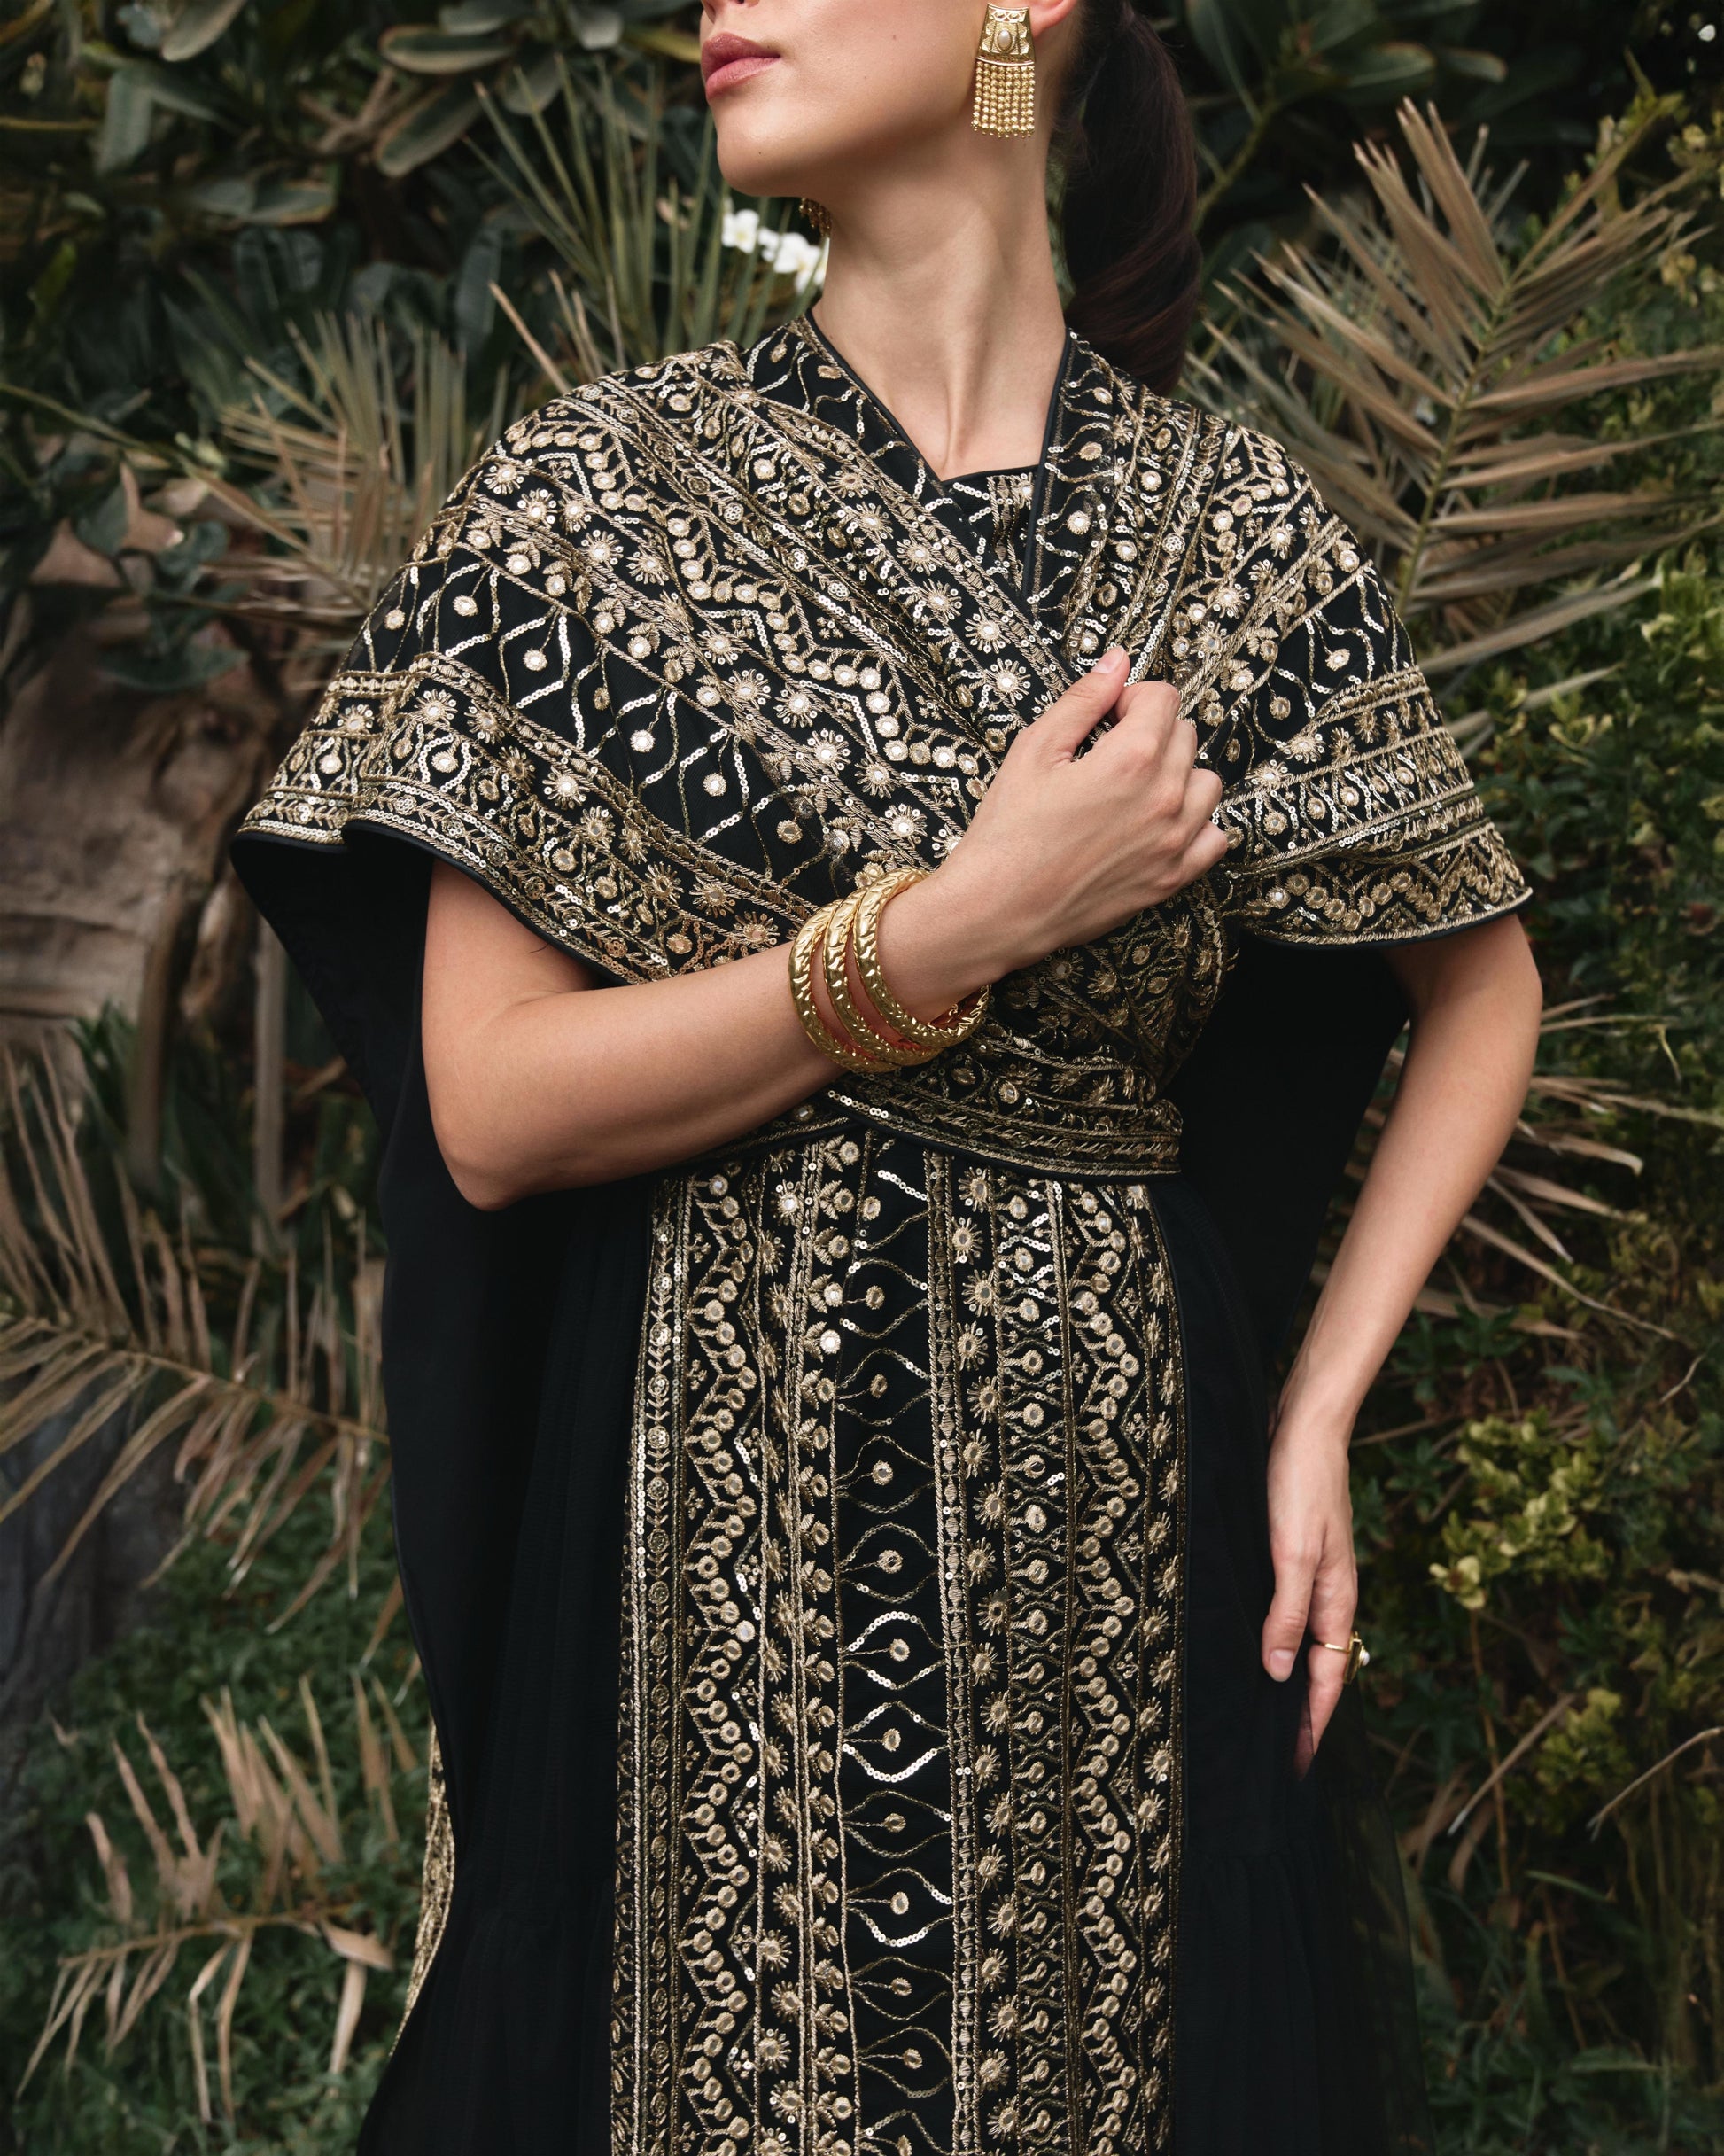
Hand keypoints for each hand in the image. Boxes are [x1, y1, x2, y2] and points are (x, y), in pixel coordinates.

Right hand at [879, 648, 1227, 1010]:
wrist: (998, 908)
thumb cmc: (1008, 832)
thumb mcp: (1035, 750)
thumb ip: (1083, 700)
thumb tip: (1116, 663)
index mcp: (1132, 759)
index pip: (1163, 699)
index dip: (1130, 698)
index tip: (1106, 716)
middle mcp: (1165, 798)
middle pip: (1186, 735)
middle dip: (1151, 732)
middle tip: (1108, 752)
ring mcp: (1175, 842)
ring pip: (1206, 782)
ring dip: (1178, 774)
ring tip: (1134, 788)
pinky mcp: (1172, 878)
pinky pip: (1214, 837)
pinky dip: (1195, 823)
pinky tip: (1159, 823)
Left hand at [1261, 1409, 1357, 1772]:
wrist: (1303, 1425)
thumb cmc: (1299, 1485)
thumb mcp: (1293, 1554)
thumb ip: (1288, 1614)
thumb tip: (1280, 1674)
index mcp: (1337, 1599)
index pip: (1327, 1678)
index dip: (1311, 1723)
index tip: (1296, 1766)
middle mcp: (1328, 1593)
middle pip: (1318, 1666)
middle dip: (1300, 1712)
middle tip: (1277, 1755)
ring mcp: (1311, 1574)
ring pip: (1301, 1640)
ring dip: (1286, 1677)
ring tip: (1260, 1713)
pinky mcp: (1291, 1554)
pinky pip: (1287, 1611)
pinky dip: (1275, 1639)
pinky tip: (1251, 1644)